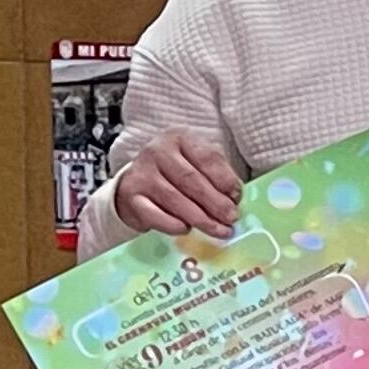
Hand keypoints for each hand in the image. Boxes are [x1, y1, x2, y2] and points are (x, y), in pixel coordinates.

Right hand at [110, 129, 244, 239]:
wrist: (136, 184)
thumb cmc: (176, 174)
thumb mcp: (198, 164)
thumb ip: (217, 176)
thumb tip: (233, 199)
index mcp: (180, 138)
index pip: (207, 157)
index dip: (225, 179)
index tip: (237, 197)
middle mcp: (157, 151)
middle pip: (191, 180)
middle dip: (215, 202)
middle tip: (231, 218)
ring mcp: (141, 173)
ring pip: (175, 198)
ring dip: (200, 218)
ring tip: (219, 230)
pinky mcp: (130, 196)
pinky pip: (154, 214)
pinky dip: (173, 224)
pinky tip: (187, 230)